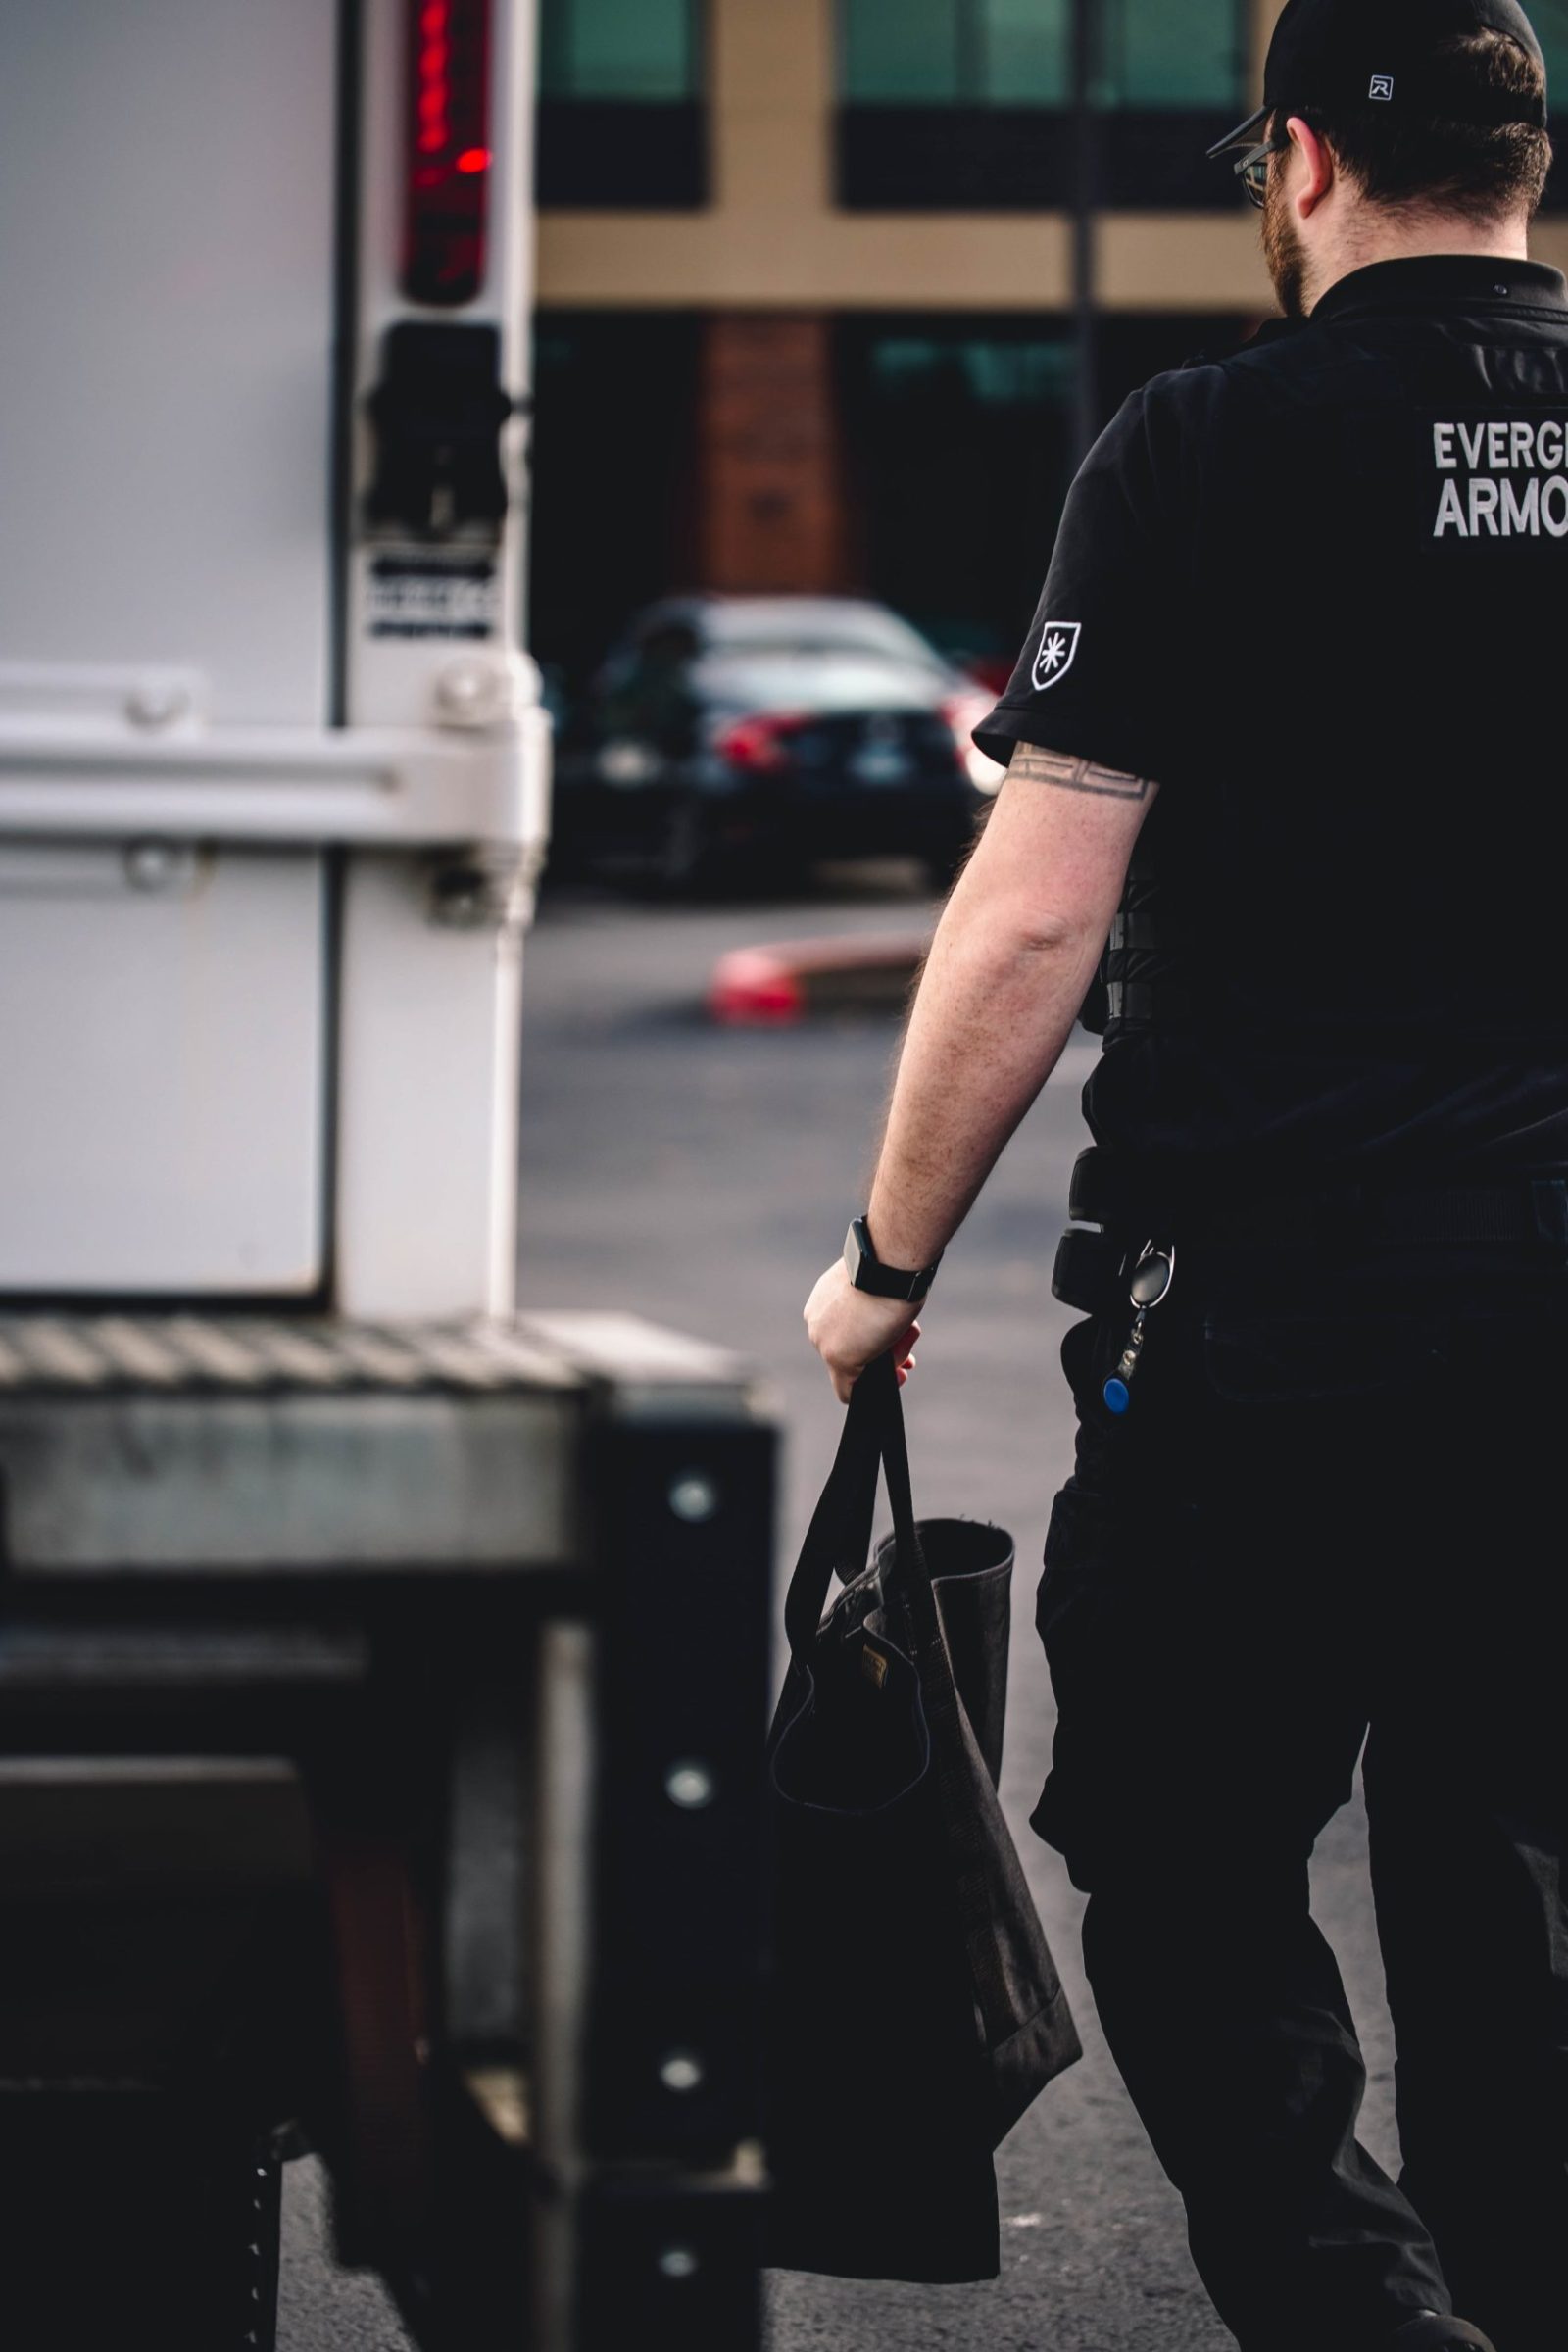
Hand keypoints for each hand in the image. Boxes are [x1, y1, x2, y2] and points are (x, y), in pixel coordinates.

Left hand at [804, 1261, 922, 1405]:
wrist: (887, 1264)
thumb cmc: (890, 1267)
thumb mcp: (879, 1285)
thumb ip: (876, 1308)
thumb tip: (888, 1332)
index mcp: (825, 1299)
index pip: (845, 1330)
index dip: (870, 1339)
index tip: (891, 1340)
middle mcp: (817, 1321)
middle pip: (850, 1350)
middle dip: (881, 1355)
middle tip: (907, 1354)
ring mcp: (824, 1341)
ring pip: (855, 1368)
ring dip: (888, 1364)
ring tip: (909, 1349)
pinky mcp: (837, 1359)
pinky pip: (848, 1390)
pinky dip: (869, 1391)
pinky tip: (895, 1379)